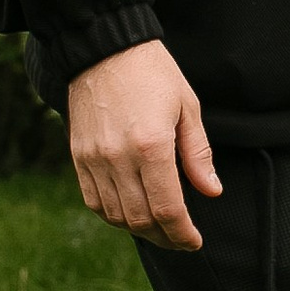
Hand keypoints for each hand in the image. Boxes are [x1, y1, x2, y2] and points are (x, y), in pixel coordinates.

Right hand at [68, 38, 219, 249]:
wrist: (103, 49)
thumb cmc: (152, 73)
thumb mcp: (187, 107)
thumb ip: (198, 154)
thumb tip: (211, 191)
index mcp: (151, 145)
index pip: (167, 209)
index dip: (182, 234)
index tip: (194, 241)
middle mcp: (119, 157)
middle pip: (140, 219)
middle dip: (164, 238)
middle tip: (181, 239)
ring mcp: (94, 159)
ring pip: (115, 216)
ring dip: (139, 230)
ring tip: (159, 229)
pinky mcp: (78, 156)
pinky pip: (94, 201)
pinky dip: (114, 215)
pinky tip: (131, 213)